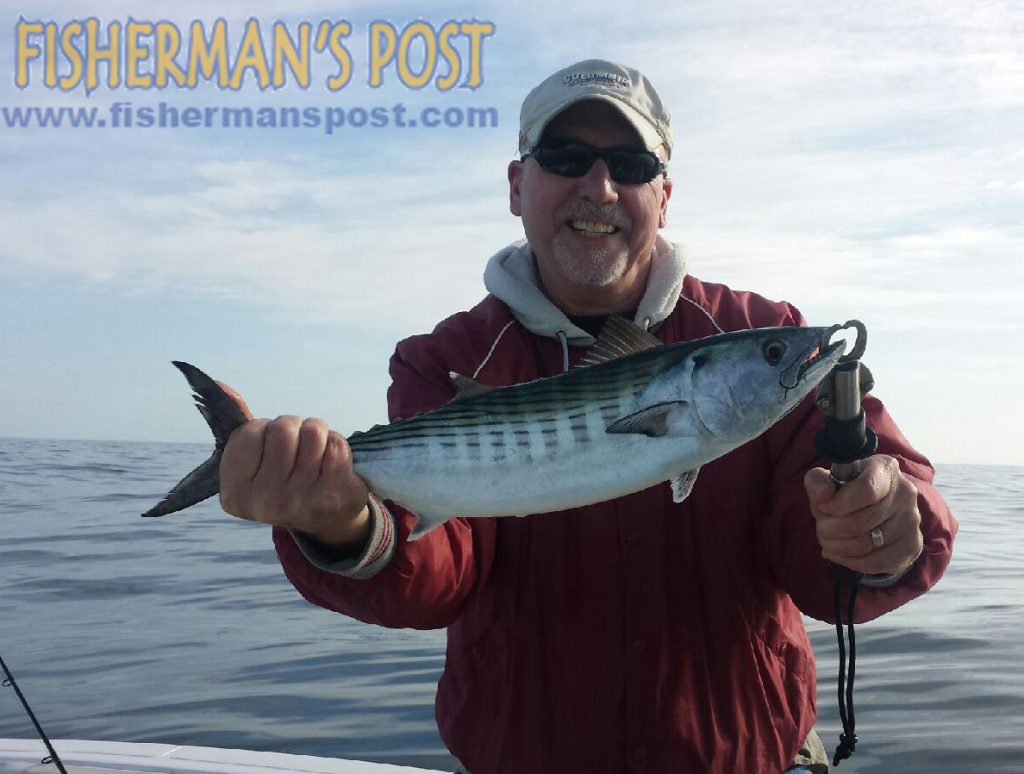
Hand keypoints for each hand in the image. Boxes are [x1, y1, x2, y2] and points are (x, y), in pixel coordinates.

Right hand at [216, 381, 371, 548]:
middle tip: (296, 448)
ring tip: (314, 452)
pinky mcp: (332, 493)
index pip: (248, 431)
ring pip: (312, 431)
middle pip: (281, 428)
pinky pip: (335, 443)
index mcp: (235, 494)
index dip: (263, 428)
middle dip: (292, 427)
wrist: (328, 518)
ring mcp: (300, 499)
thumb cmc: (286, 480)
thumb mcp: (256, 461)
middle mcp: (265, 502)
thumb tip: (220, 385)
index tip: (268, 446)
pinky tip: (332, 463)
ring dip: (316, 432)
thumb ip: (239, 426)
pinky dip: (336, 444)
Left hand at [804, 454, 922, 575]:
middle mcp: (905, 493)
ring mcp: (912, 521)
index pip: (866, 489)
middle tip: (821, 526)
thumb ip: (818, 481)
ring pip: (864, 545)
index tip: (823, 507)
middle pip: (859, 522)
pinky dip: (849, 561)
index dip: (837, 504)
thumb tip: (822, 495)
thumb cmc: (847, 489)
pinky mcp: (912, 546)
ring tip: (827, 539)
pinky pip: (875, 563)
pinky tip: (837, 553)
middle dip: (829, 528)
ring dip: (836, 546)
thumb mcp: (828, 478)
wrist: (876, 505)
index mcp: (885, 469)